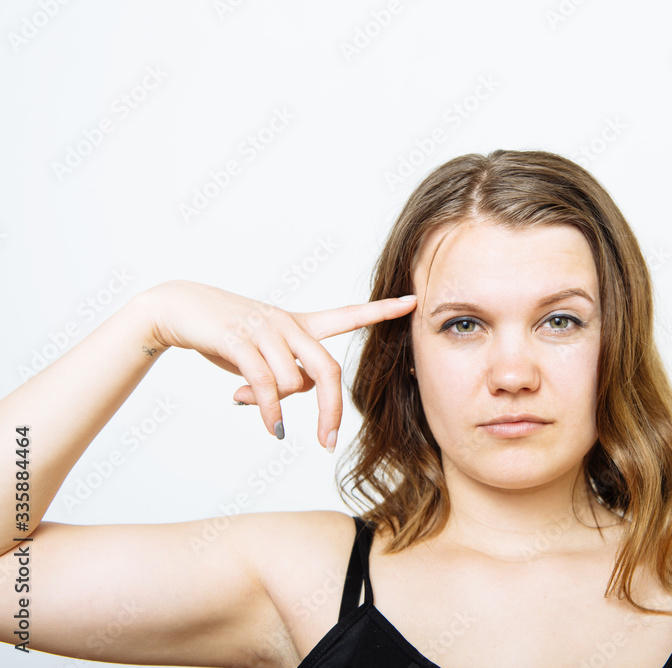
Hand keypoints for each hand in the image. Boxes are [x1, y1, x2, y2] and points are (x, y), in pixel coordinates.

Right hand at [142, 280, 416, 449]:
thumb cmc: (224, 333)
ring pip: (293, 382)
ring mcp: (264, 330)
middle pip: (328, 369)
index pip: (348, 314)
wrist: (176, 308)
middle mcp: (288, 324)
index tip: (412, 301)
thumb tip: (285, 406)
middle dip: (331, 410)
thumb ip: (282, 376)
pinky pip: (267, 385)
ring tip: (248, 401)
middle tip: (328, 442)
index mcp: (299, 324)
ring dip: (277, 406)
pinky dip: (271, 412)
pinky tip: (271, 428)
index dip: (380, 310)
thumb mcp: (260, 355)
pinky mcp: (239, 340)